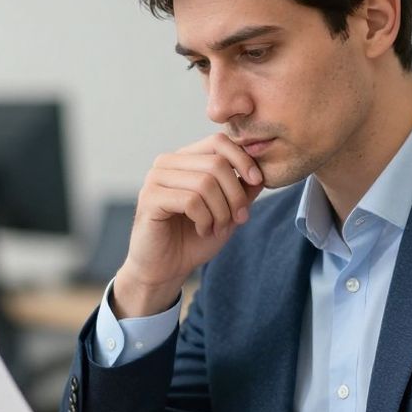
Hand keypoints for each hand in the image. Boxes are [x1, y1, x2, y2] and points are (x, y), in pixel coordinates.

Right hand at [115, 134, 263, 316]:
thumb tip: (261, 172)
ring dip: (221, 211)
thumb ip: (242, 190)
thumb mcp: (227, 212)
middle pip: (216, 163)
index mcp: (185, 159)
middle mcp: (167, 163)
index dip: (242, 159)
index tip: (257, 181)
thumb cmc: (193, 239)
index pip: (218, 142)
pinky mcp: (150, 198)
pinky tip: (203, 230)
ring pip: (205, 183)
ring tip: (218, 228)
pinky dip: (205, 219)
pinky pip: (191, 201)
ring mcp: (156, 179)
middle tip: (239, 218)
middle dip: (235, 194)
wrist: (165, 269)